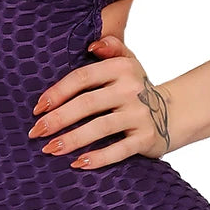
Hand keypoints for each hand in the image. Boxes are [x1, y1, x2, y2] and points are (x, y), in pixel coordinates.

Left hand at [27, 34, 172, 168]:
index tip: (38, 108)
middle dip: (58, 119)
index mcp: (122, 68)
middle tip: (36, 132)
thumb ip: (111, 48)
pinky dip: (98, 158)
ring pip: (100, 127)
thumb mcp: (128, 62)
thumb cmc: (136, 88)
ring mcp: (140, 115)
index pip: (83, 77)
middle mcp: (132, 89)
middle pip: (87, 103)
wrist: (173, 113)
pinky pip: (119, 150)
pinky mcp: (146, 138)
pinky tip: (78, 163)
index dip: (57, 92)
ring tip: (50, 149)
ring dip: (72, 140)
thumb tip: (92, 45)